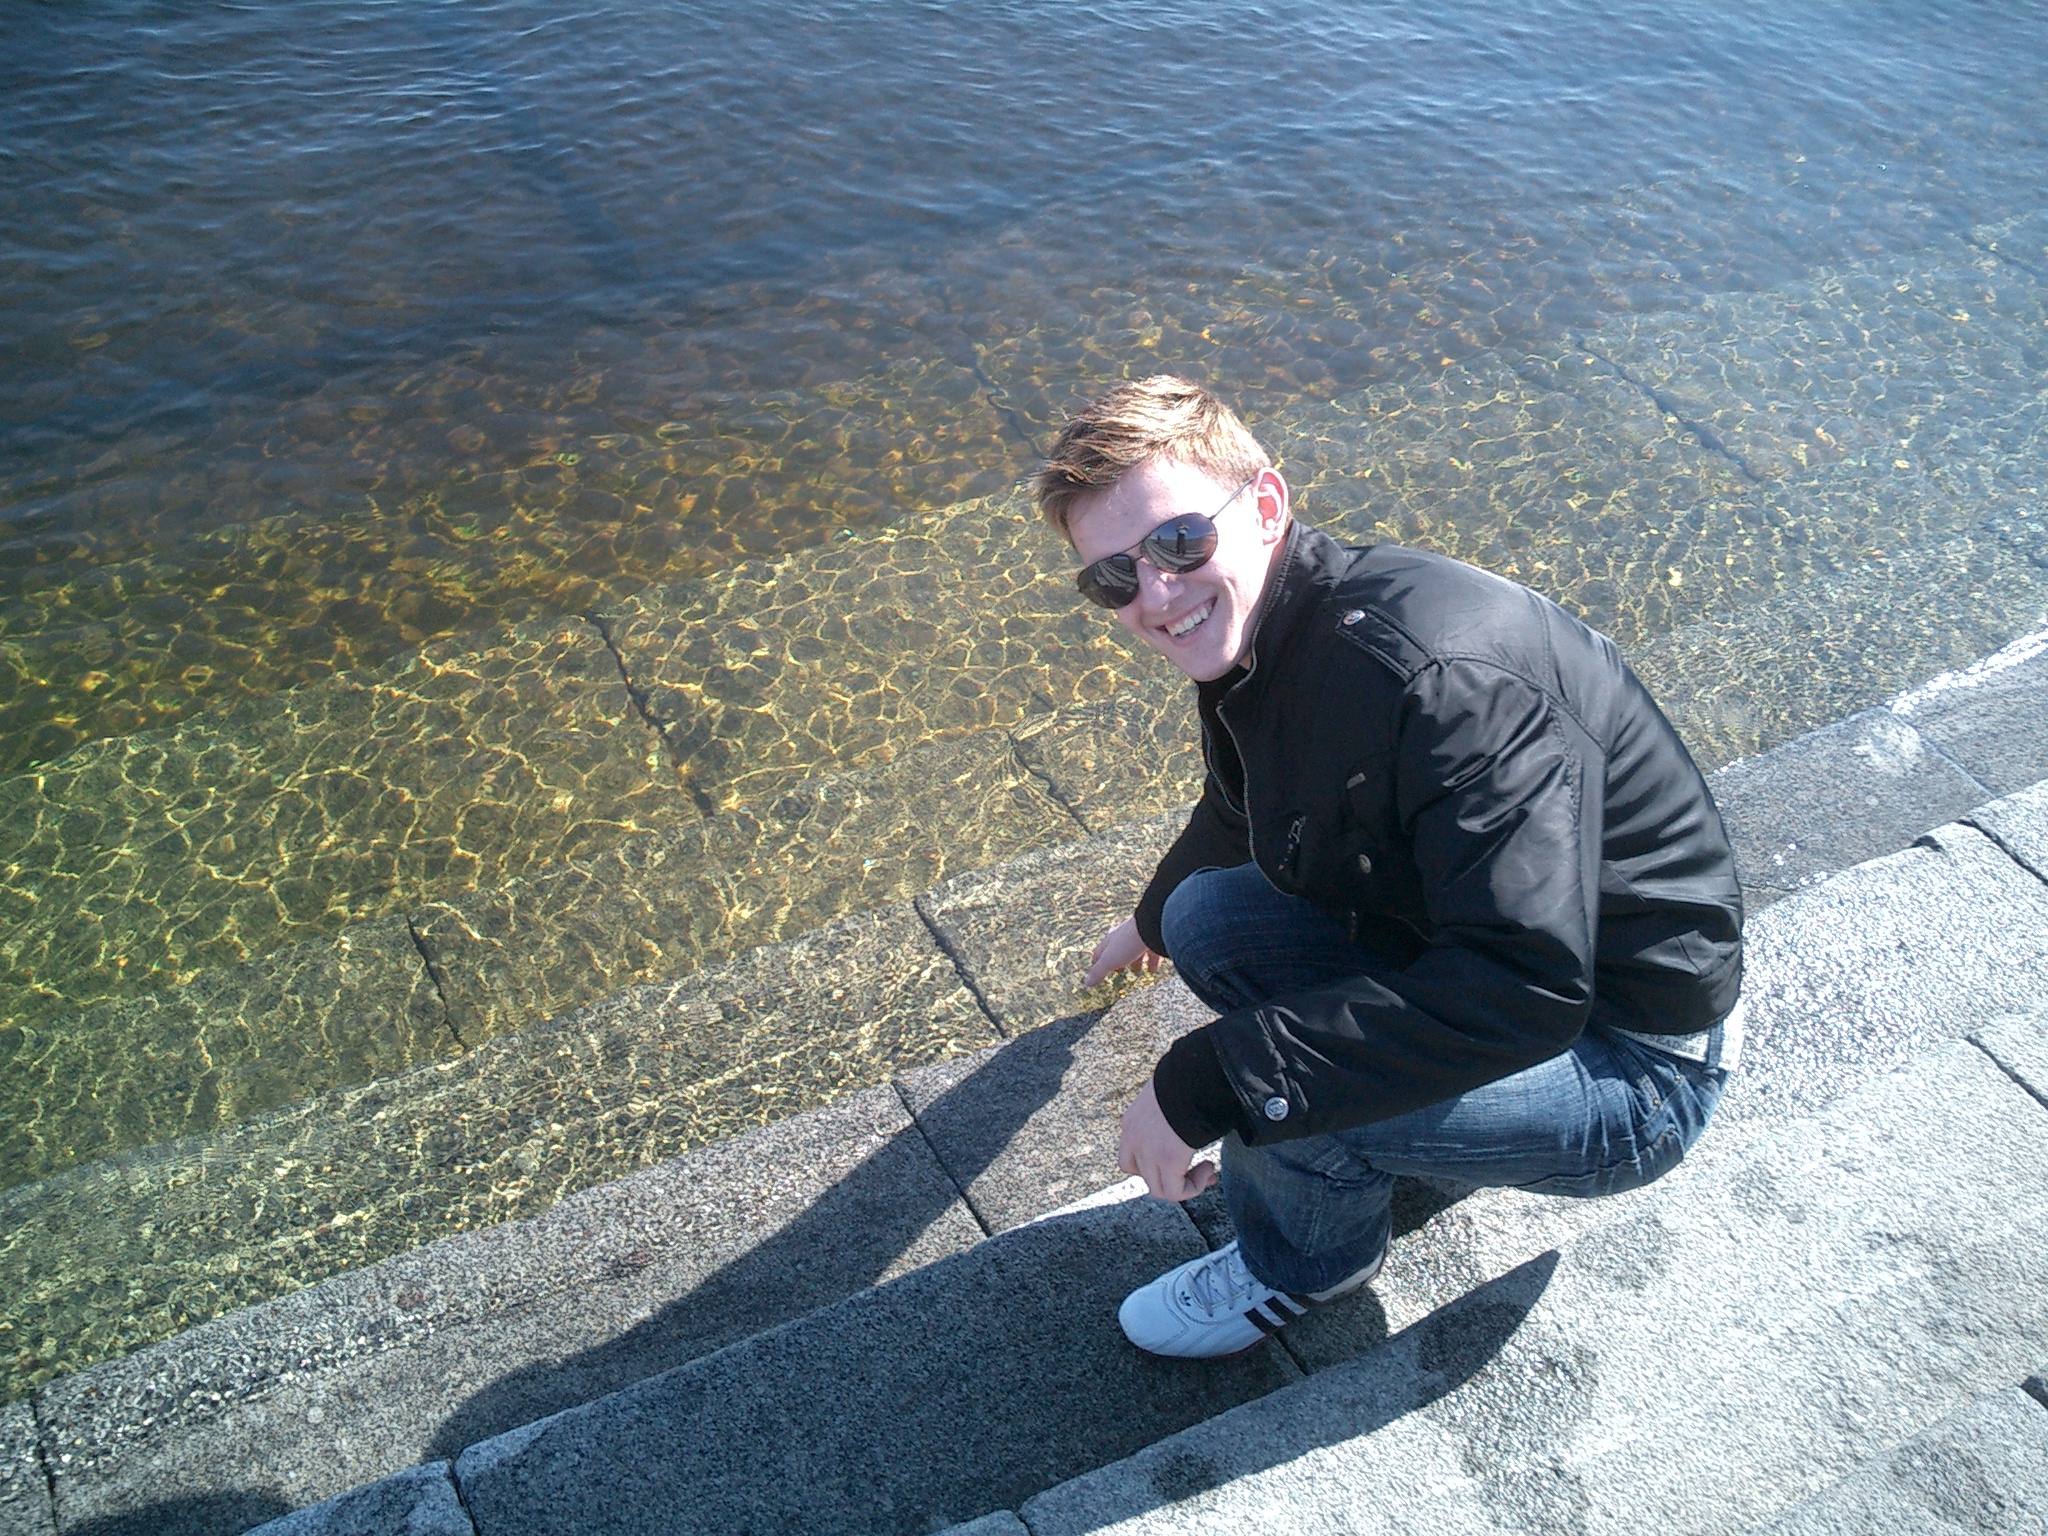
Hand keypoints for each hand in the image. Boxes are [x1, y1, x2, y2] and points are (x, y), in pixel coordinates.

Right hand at [1084, 917, 1164, 988]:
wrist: (1151, 928)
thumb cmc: (1127, 942)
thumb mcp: (1109, 960)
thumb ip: (1099, 971)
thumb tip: (1086, 982)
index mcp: (1109, 940)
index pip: (1099, 952)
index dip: (1097, 962)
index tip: (1096, 969)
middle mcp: (1123, 936)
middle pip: (1118, 950)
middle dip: (1119, 961)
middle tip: (1119, 971)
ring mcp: (1139, 935)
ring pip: (1135, 950)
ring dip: (1136, 961)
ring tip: (1138, 971)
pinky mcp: (1153, 938)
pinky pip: (1151, 950)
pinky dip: (1151, 961)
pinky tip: (1153, 969)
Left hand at [1118, 1079, 1218, 1201]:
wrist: (1195, 1070)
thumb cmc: (1190, 1075)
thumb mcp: (1169, 1095)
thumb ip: (1169, 1112)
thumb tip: (1187, 1114)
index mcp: (1132, 1121)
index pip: (1130, 1157)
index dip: (1156, 1166)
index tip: (1182, 1159)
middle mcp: (1132, 1138)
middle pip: (1144, 1176)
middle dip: (1173, 1177)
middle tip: (1201, 1170)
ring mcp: (1146, 1150)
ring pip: (1160, 1189)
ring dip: (1186, 1185)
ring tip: (1208, 1170)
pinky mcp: (1166, 1159)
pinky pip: (1175, 1192)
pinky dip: (1194, 1187)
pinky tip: (1210, 1170)